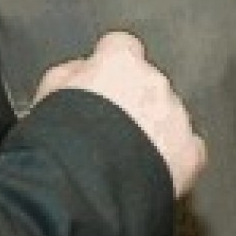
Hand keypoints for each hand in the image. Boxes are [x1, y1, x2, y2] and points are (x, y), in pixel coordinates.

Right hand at [36, 31, 205, 197]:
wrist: (83, 187)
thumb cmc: (60, 141)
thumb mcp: (46, 94)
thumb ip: (67, 74)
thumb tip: (80, 72)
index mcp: (120, 63)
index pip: (121, 48)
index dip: (109, 67)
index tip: (101, 83)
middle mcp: (154, 84)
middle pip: (148, 85)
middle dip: (134, 102)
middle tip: (109, 130)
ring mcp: (176, 118)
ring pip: (170, 116)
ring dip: (154, 130)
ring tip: (125, 158)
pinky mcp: (189, 154)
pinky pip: (188, 149)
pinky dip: (175, 158)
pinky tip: (154, 170)